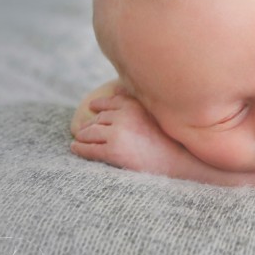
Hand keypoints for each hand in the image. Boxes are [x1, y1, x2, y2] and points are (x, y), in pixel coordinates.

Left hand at [70, 92, 187, 173]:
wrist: (178, 163)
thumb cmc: (172, 141)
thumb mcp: (159, 115)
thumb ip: (141, 105)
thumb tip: (124, 91)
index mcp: (134, 105)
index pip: (110, 101)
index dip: (100, 104)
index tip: (93, 106)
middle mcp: (123, 116)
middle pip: (99, 117)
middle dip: (89, 122)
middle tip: (82, 128)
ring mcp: (117, 134)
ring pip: (90, 132)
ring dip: (82, 135)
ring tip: (78, 138)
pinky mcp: (112, 152)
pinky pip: (89, 149)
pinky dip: (80, 148)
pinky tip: (76, 148)